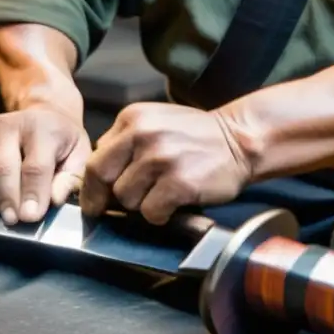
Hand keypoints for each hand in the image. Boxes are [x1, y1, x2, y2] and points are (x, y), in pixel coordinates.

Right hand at [0, 106, 90, 224]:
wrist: (43, 117)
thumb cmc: (63, 142)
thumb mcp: (80, 157)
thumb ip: (70, 180)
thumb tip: (53, 200)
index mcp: (41, 128)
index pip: (34, 166)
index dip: (32, 194)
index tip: (31, 217)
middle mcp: (8, 126)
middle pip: (0, 169)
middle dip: (6, 200)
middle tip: (14, 221)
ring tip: (3, 212)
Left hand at [79, 103, 252, 224]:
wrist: (241, 139)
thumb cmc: (197, 136)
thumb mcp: (155, 123)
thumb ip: (125, 142)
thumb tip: (98, 176)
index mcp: (132, 118)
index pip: (94, 158)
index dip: (92, 185)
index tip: (94, 200)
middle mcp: (142, 135)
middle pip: (102, 179)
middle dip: (105, 199)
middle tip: (112, 209)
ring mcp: (160, 159)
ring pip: (126, 199)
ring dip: (140, 205)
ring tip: (161, 195)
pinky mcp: (178, 183)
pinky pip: (151, 212)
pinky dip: (160, 215)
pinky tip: (173, 204)